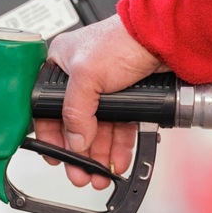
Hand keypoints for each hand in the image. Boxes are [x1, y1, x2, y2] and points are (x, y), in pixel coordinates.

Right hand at [34, 15, 164, 188]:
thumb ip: (75, 111)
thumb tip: (74, 140)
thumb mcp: (86, 74)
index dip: (50, 135)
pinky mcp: (128, 96)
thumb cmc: (122, 38)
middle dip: (78, 153)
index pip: (47, 109)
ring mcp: (106, 89)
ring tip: (98, 174)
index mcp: (60, 65)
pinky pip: (120, 127)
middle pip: (75, 124)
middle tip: (80, 173)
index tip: (55, 157)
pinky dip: (118, 145)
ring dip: (98, 154)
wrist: (164, 38)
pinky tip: (117, 160)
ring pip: (98, 130)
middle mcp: (81, 78)